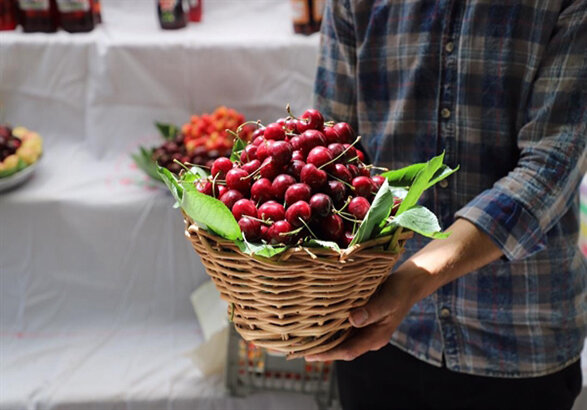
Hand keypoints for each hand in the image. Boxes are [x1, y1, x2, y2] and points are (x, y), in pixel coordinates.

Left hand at [305, 219, 502, 361]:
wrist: (411, 280)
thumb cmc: (400, 290)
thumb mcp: (388, 300)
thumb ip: (371, 311)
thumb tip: (352, 319)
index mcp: (375, 337)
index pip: (347, 351)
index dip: (328, 354)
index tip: (309, 354)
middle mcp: (368, 335)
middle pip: (341, 347)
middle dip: (321, 349)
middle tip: (297, 348)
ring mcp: (365, 327)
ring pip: (341, 337)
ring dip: (323, 337)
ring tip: (302, 336)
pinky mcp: (362, 316)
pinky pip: (343, 325)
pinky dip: (330, 325)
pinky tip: (316, 320)